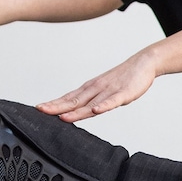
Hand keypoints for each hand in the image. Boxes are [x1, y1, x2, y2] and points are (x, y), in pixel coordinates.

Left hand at [37, 48, 159, 121]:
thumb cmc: (122, 78)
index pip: (68, 98)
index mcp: (89, 89)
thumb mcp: (103, 90)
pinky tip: (96, 110)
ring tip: (63, 117)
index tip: (38, 108)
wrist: (143, 63)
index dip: (53, 104)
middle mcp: (96, 89)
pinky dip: (104, 106)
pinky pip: (112, 101)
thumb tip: (75, 111)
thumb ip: (90, 101)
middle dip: (57, 107)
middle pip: (74, 100)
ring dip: (76, 111)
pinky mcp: (124, 93)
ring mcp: (109, 91)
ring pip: (90, 103)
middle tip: (41, 110)